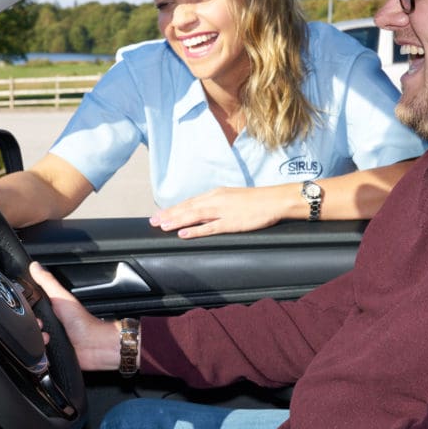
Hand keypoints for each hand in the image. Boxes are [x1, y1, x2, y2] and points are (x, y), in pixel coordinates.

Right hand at [29, 261, 123, 370]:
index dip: (26, 311)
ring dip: (36, 342)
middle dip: (31, 328)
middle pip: (29, 327)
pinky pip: (38, 357)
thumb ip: (48, 282)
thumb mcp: (62, 298)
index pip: (30, 309)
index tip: (27, 311)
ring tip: (47, 338)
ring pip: (32, 342)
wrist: (95, 346)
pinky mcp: (52, 356)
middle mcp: (50, 326)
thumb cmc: (83, 322)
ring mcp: (51, 341)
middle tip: (41, 326)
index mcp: (51, 311)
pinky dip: (39, 355)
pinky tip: (46, 351)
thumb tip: (35, 266)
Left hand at [150, 186, 285, 238]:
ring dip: (176, 221)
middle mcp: (215, 200)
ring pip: (194, 216)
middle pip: (187, 207)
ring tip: (162, 226)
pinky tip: (183, 234)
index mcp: (215, 194)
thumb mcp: (232, 199)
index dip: (173, 209)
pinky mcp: (231, 222)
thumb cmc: (256, 201)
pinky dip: (195, 231)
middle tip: (152, 221)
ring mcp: (223, 211)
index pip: (189, 202)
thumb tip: (204, 214)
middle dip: (169, 214)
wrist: (274, 200)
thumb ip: (218, 206)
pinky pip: (209, 227)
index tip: (159, 214)